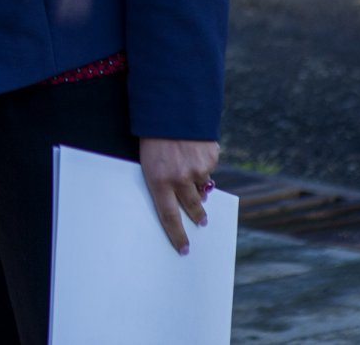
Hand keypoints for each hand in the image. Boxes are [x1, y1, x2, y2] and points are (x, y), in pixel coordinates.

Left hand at [139, 137, 219, 252]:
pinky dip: (203, 164)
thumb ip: (163, 181)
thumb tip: (185, 198)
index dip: (177, 235)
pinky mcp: (210, 159)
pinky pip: (208, 169)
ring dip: (198, 184)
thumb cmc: (153, 138)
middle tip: (201, 221)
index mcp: (158, 181)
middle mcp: (179, 179)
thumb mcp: (149, 162)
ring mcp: (197, 170)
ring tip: (189, 169)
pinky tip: (193, 150)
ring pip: (202, 188)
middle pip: (192, 208)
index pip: (169, 217)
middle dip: (197, 216)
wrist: (170, 109)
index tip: (184, 250)